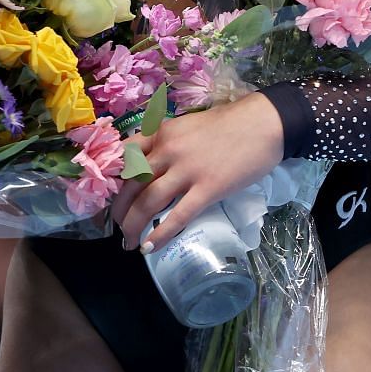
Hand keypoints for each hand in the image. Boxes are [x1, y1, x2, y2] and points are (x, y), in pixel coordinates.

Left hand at [110, 92, 285, 251]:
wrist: (263, 124)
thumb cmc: (228, 124)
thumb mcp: (186, 126)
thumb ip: (166, 144)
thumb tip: (150, 165)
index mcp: (160, 133)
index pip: (124, 157)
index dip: (112, 181)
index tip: (107, 197)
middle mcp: (167, 151)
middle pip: (131, 184)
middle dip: (118, 210)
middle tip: (116, 227)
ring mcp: (187, 171)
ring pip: (148, 202)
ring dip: (133, 226)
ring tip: (129, 242)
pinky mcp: (208, 189)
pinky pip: (177, 216)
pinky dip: (160, 234)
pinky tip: (149, 247)